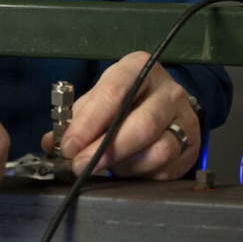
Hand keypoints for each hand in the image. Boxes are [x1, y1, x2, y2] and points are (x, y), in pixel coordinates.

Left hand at [42, 52, 198, 178]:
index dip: (89, 123)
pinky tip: (126, 168)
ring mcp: (184, 117)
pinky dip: (140, 173)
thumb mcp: (100, 97)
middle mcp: (167, 90)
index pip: (114, 94)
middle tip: (81, 165)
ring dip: (124, 164)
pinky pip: (165, 167)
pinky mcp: (191, 144)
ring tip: (105, 166)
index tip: (70, 145)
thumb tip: (51, 142)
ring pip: (157, 150)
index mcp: (139, 68)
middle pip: (140, 124)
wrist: (165, 104)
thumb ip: (76, 117)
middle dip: (106, 150)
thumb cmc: (126, 98)